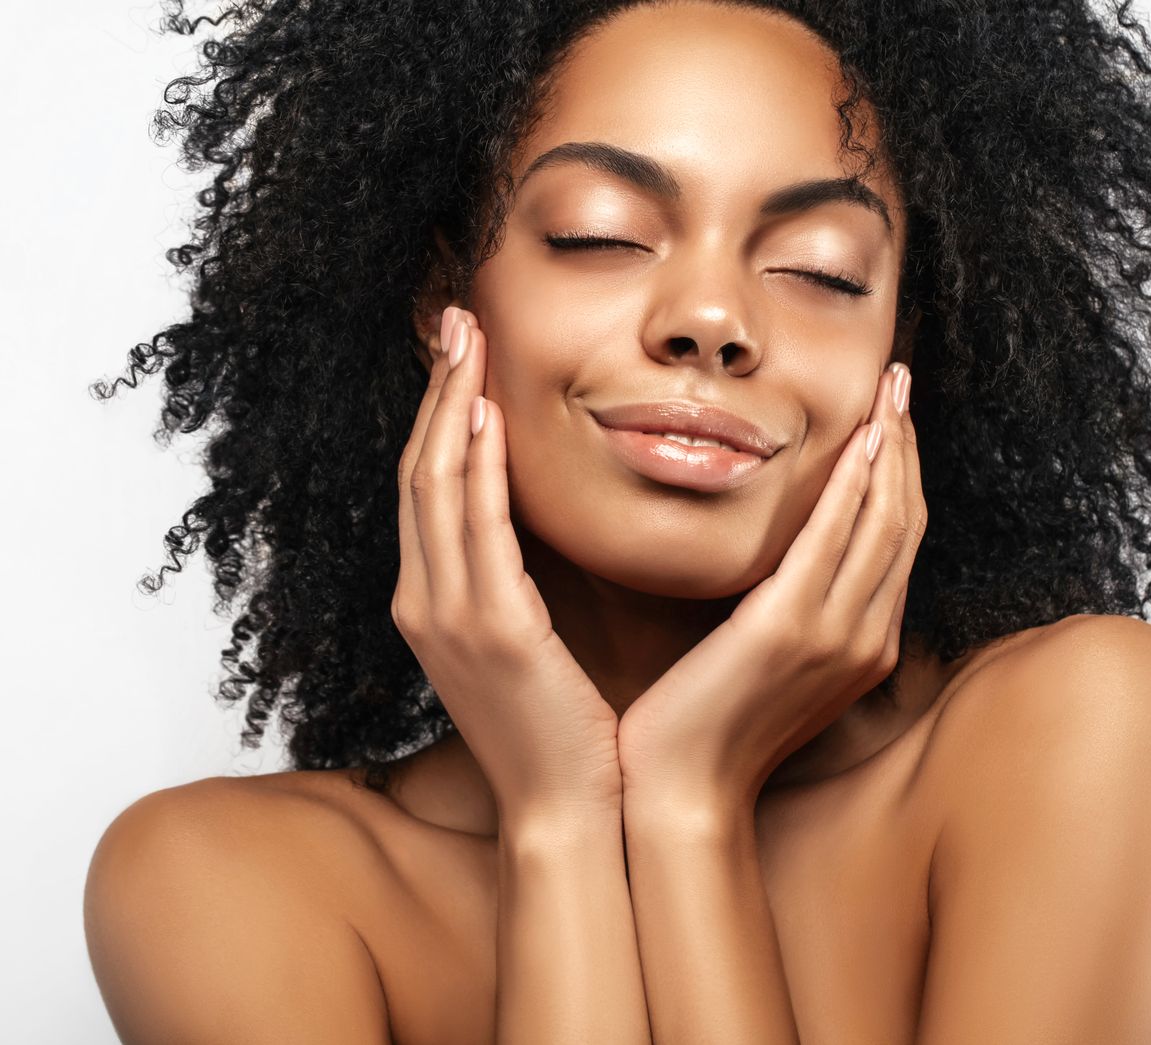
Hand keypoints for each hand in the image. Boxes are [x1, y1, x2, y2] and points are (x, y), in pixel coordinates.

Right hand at [392, 306, 622, 824]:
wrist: (569, 813)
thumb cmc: (564, 732)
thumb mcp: (532, 645)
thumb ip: (521, 585)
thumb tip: (539, 530)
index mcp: (437, 604)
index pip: (428, 488)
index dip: (438, 414)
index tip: (461, 352)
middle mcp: (427, 602)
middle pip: (419, 472)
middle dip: (436, 389)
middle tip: (457, 317)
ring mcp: (449, 617)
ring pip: (434, 488)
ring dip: (448, 405)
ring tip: (467, 339)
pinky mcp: (493, 632)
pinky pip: (474, 532)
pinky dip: (472, 470)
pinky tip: (481, 418)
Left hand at [616, 360, 923, 808]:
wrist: (680, 794)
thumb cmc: (707, 729)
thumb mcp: (768, 666)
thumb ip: (792, 612)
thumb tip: (787, 559)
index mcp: (866, 646)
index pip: (900, 540)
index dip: (903, 470)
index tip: (894, 416)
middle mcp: (867, 637)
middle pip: (906, 520)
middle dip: (906, 442)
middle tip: (899, 380)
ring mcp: (837, 635)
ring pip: (885, 520)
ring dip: (890, 445)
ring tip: (888, 389)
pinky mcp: (791, 627)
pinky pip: (834, 538)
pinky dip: (853, 483)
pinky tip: (857, 439)